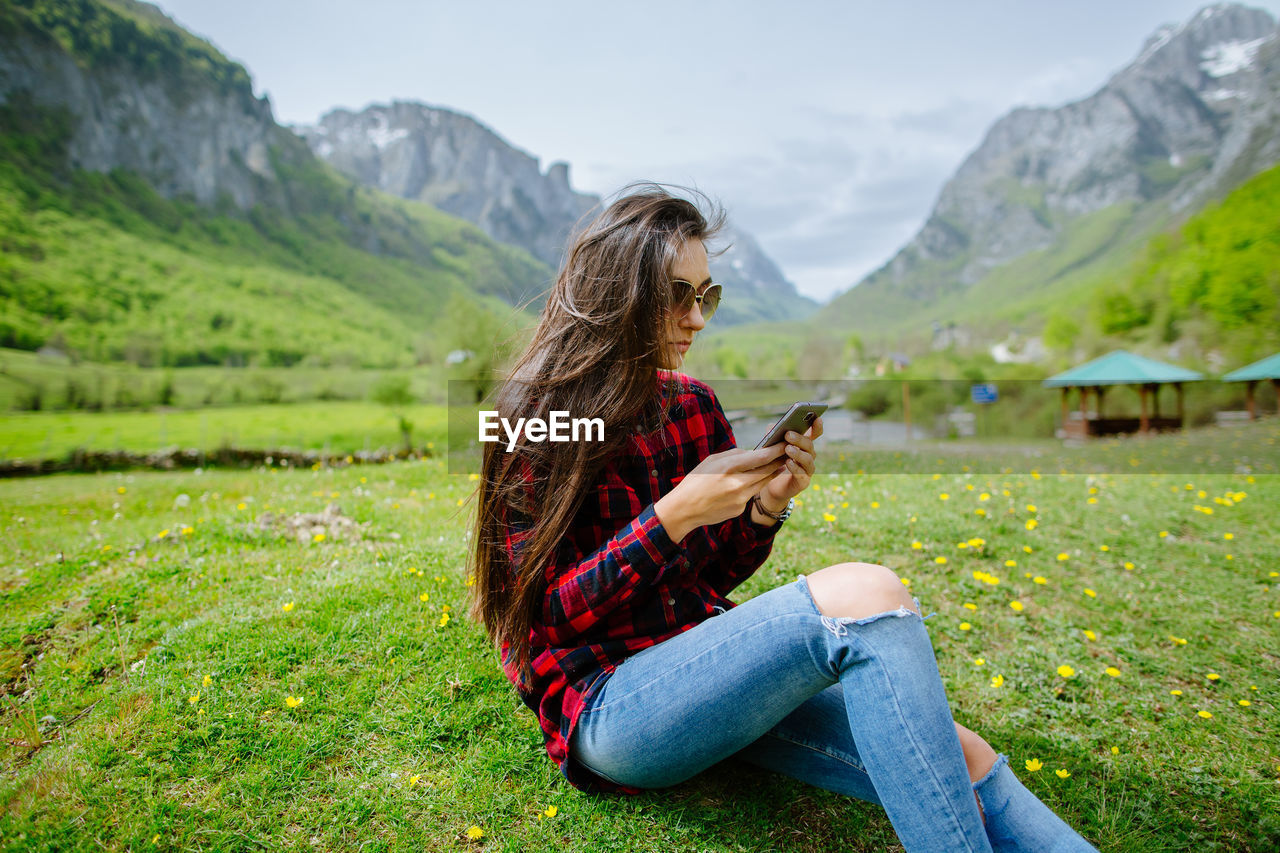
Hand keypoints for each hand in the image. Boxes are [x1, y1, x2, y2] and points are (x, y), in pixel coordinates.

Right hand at [654, 443, 787, 540]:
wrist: (684, 509)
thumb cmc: (696, 480)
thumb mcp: (712, 460)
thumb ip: (735, 455)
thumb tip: (753, 453)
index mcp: (728, 467)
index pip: (760, 457)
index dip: (776, 450)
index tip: (785, 443)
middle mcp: (737, 484)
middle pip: (767, 470)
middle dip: (779, 460)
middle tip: (788, 452)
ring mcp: (740, 498)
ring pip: (763, 483)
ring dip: (771, 473)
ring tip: (778, 464)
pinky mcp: (740, 509)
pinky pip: (751, 494)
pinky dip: (753, 487)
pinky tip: (750, 482)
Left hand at [757, 416, 822, 511]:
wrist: (771, 487)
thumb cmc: (773, 463)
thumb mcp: (771, 447)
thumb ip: (773, 436)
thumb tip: (771, 427)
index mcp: (803, 445)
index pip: (814, 434)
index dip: (817, 427)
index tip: (817, 418)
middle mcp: (809, 455)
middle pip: (809, 445)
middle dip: (800, 439)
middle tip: (788, 434)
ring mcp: (807, 469)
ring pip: (808, 459)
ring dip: (798, 453)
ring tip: (788, 449)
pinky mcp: (803, 481)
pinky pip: (802, 474)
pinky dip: (795, 467)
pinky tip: (788, 463)